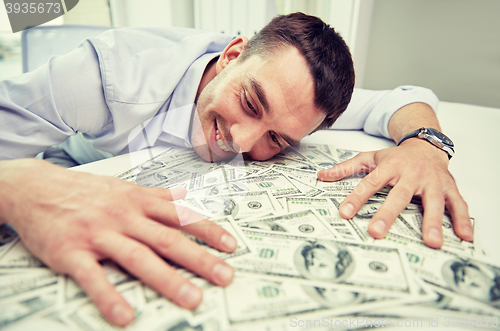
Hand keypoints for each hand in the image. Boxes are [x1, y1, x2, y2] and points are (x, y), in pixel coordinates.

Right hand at [0, 159, 236, 326]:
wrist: (34, 188)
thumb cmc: (85, 191)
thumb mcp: (124, 186)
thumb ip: (157, 195)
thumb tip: (186, 195)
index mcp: (137, 200)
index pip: (180, 215)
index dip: (208, 230)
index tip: (231, 246)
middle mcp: (123, 216)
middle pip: (167, 239)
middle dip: (199, 259)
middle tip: (225, 277)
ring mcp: (98, 233)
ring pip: (138, 257)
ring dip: (167, 279)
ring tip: (191, 299)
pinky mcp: (70, 252)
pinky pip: (92, 277)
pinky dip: (109, 297)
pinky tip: (125, 317)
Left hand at [317, 139, 471, 247]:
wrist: (426, 144)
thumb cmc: (396, 157)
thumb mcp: (370, 157)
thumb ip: (346, 168)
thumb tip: (321, 176)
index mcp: (389, 166)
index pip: (369, 183)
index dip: (356, 198)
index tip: (344, 214)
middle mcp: (411, 174)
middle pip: (399, 195)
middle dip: (388, 214)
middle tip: (377, 232)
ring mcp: (432, 181)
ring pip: (433, 202)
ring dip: (433, 222)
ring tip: (431, 242)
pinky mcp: (449, 187)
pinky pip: (458, 203)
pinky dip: (463, 219)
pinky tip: (464, 236)